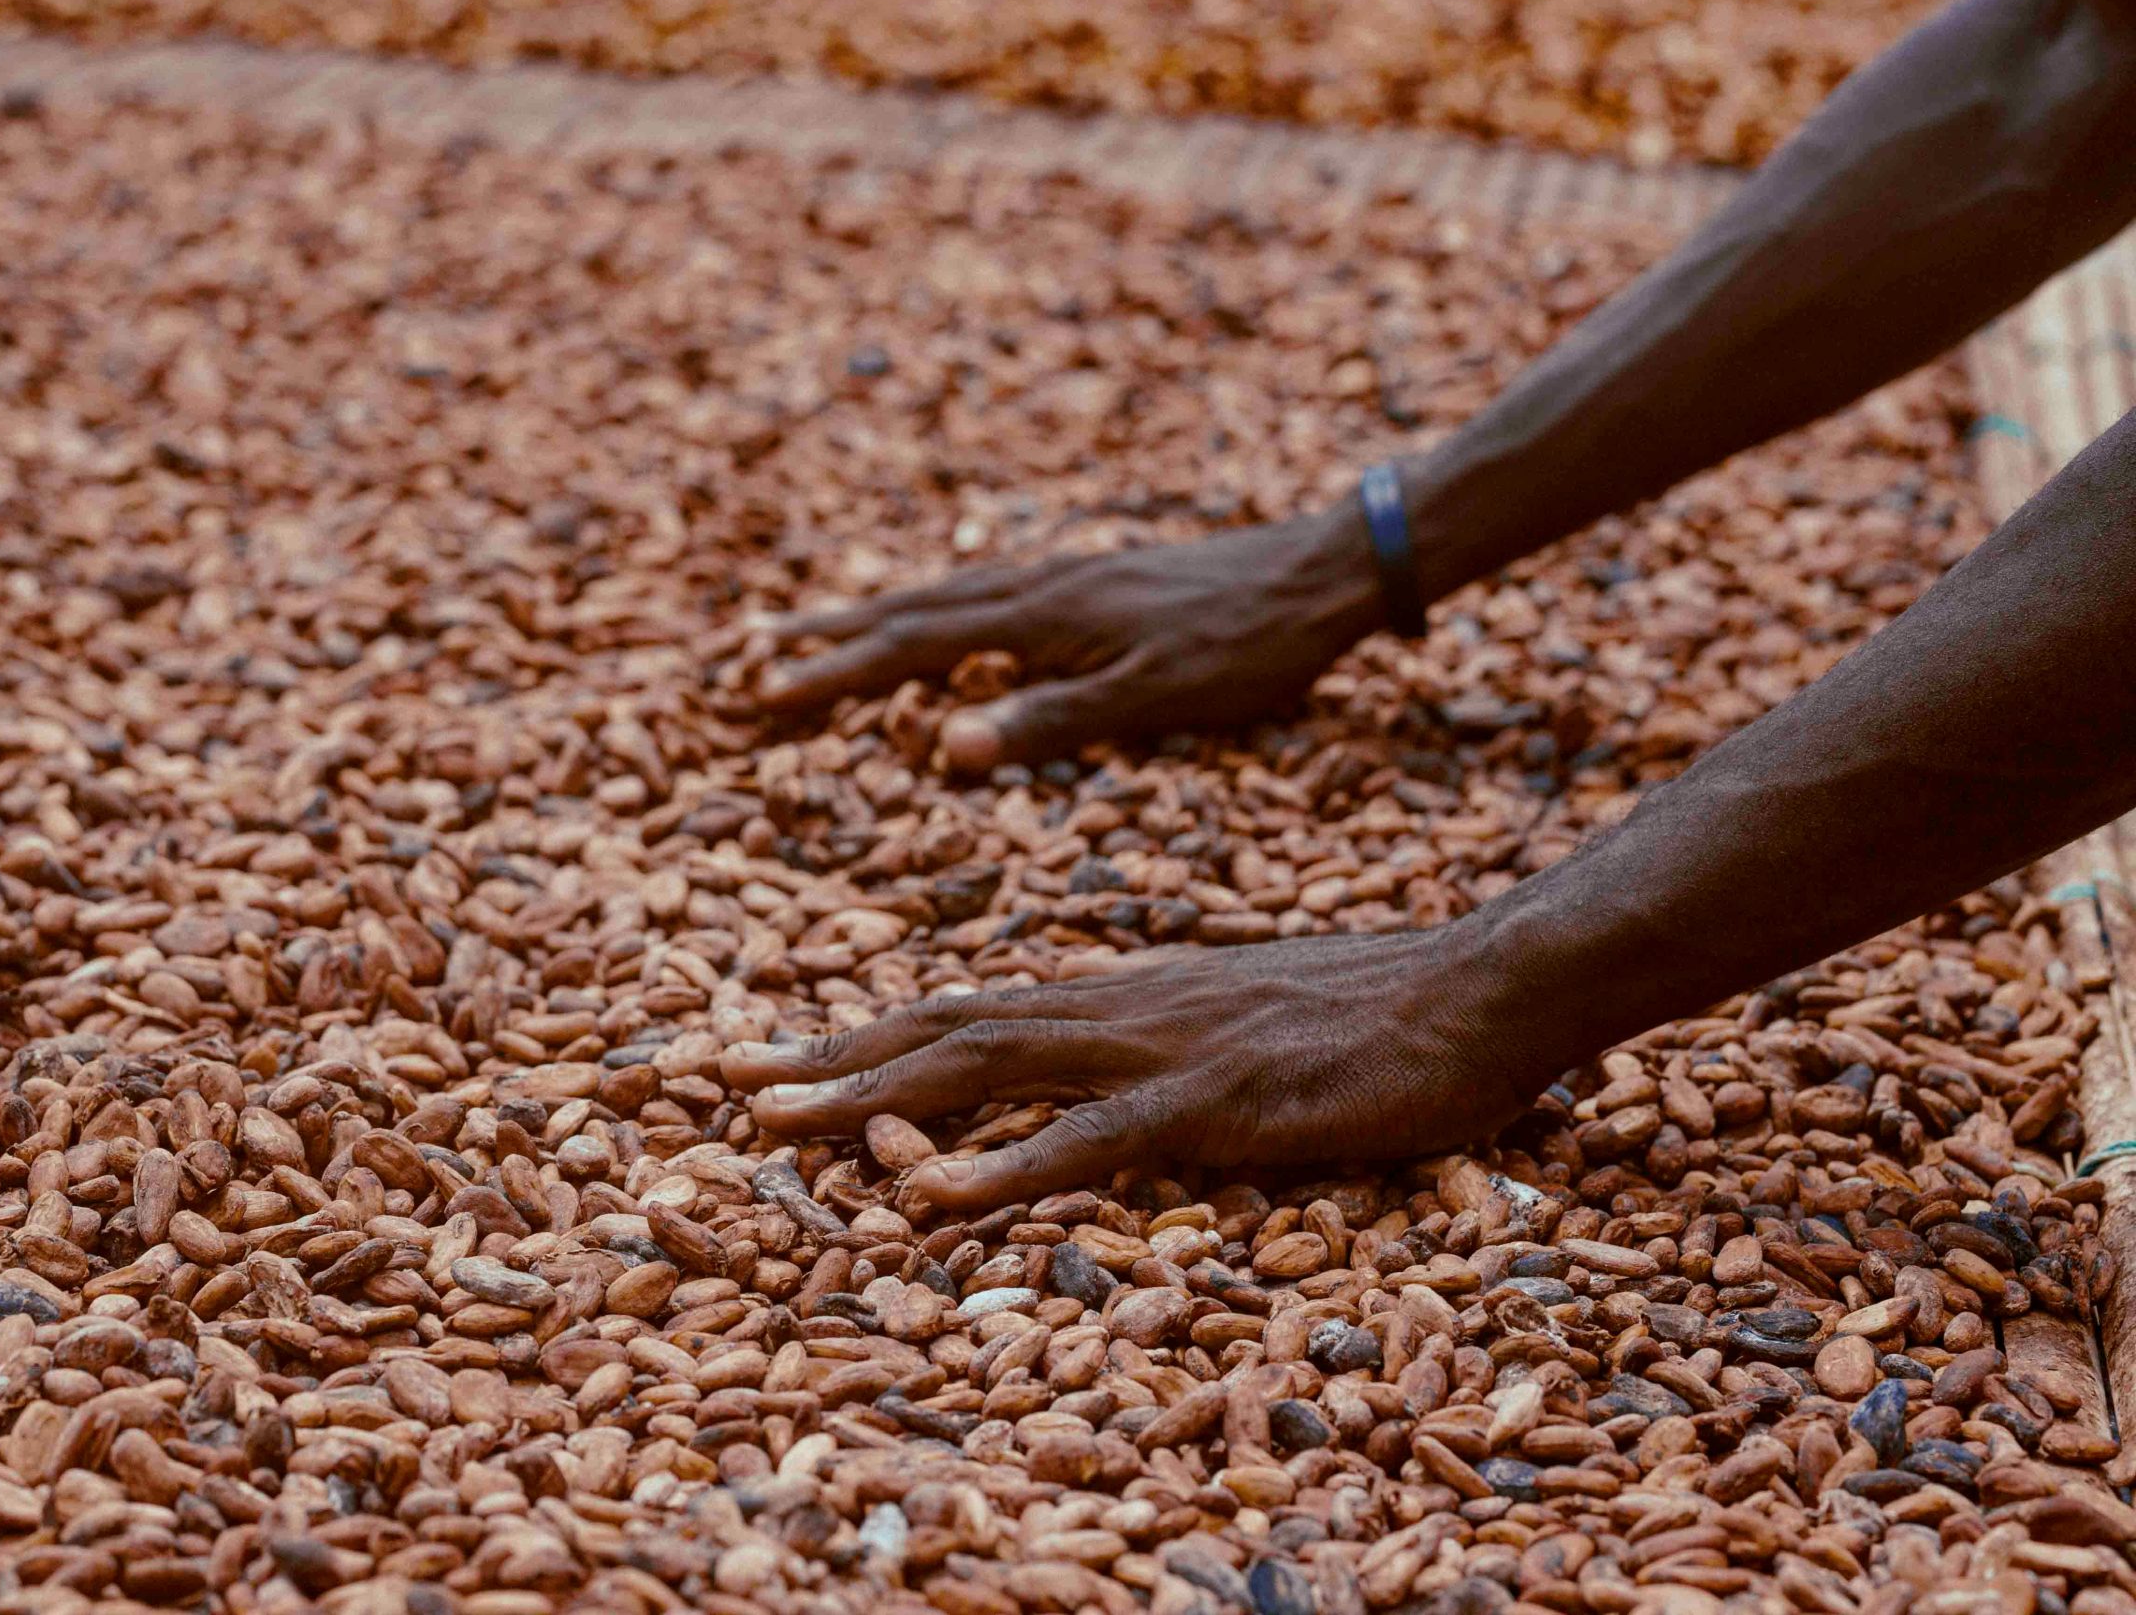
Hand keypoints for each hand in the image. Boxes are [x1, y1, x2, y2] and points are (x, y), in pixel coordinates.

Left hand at [721, 924, 1536, 1213]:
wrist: (1476, 989)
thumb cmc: (1366, 1014)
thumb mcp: (1233, 1022)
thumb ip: (1153, 1044)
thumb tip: (1086, 1069)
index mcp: (1114, 991)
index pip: (960, 1007)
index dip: (856, 1034)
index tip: (765, 1058)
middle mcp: (1114, 1004)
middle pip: (939, 1026)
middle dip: (821, 1057)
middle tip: (710, 1080)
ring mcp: (1159, 1048)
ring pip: (985, 1065)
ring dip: (870, 1095)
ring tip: (770, 1122)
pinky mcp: (1215, 1101)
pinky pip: (1090, 1138)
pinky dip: (1003, 1168)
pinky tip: (933, 1199)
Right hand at [756, 504, 1385, 769]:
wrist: (1328, 569)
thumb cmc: (1248, 649)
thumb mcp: (1152, 700)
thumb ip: (1048, 722)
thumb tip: (945, 748)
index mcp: (1045, 617)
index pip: (916, 647)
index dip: (838, 673)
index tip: (765, 694)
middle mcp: (1044, 584)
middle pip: (915, 607)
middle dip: (834, 633)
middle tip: (758, 649)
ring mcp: (1071, 574)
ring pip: (952, 590)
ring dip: (880, 612)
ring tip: (826, 625)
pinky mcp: (1100, 575)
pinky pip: (992, 586)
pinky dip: (941, 600)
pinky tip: (950, 610)